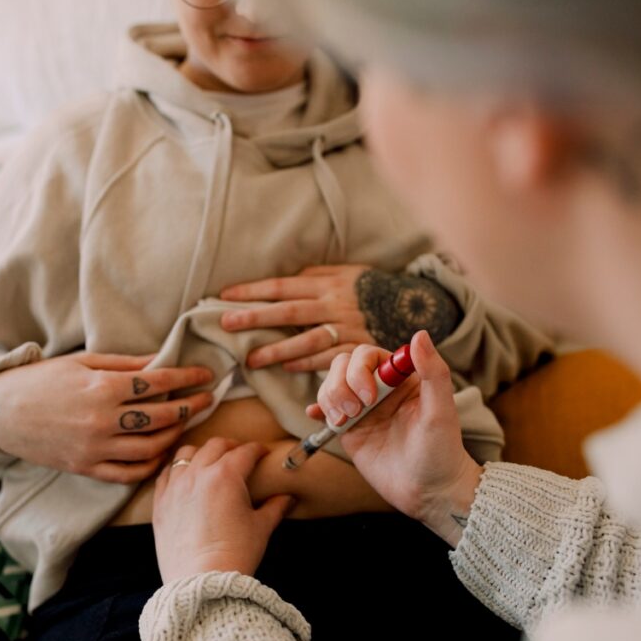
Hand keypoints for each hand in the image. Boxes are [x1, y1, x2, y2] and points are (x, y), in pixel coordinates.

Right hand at [0, 352, 214, 483]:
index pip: (158, 383)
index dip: (187, 377)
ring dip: (175, 435)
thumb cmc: (42, 380)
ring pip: (150, 448)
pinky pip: (128, 473)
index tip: (207, 374)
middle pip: (161, 416)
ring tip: (185, 423)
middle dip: (190, 406)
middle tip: (208, 399)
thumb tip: (161, 361)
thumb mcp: (83, 362)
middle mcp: (102, 421)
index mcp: (102, 388)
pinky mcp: (86, 468)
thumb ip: (125, 364)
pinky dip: (150, 465)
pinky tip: (162, 452)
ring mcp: (94, 448)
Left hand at [152, 438, 294, 582]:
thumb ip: (275, 508)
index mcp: (226, 476)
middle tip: (240, 454)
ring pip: (186, 454)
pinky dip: (177, 471)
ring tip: (209, 462)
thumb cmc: (235, 555)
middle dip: (231, 446)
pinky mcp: (160, 503)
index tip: (263, 453)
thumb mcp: (261, 528)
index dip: (257, 450)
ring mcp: (175, 487)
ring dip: (201, 453)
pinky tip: (184, 478)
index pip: (245, 452)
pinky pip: (165, 475)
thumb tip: (288, 498)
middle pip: (215, 446)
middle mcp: (197, 474)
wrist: (201, 582)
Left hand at [219, 265, 375, 371]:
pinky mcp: (358, 348)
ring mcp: (346, 328)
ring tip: (251, 360)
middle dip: (255, 317)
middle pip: (288, 311)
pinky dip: (307, 364)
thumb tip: (285, 280)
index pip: (283, 286)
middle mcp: (333, 305)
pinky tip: (287, 367)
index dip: (253, 291)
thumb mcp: (345, 272)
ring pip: (306, 340)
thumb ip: (316, 275)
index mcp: (327, 283)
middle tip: (226, 323)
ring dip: (277, 350)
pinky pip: (329, 358)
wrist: (414, 304)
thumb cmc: (370, 287)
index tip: (226, 295)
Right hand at [308, 331, 481, 545]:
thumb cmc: (442, 451)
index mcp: (402, 378)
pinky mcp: (350, 429)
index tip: (370, 396)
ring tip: (344, 421)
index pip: (368, 355)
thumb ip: (433, 372)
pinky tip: (317, 415)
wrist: (429, 492)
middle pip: (343, 365)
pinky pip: (326, 410)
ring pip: (331, 385)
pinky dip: (318, 409)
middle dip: (341, 385)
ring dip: (330, 397)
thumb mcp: (441, 411)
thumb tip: (420, 334)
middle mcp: (380, 389)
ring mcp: (362, 408)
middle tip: (356, 412)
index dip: (360, 369)